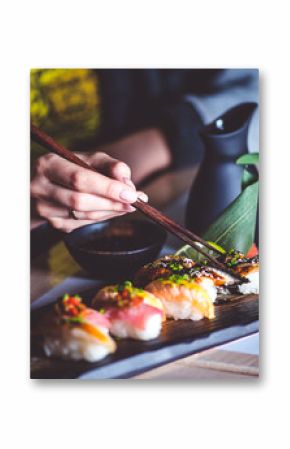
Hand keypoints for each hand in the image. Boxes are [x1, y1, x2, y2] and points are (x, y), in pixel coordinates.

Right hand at [31, 151, 147, 231]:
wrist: (48, 184)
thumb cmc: (74, 168)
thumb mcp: (91, 159)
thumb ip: (112, 166)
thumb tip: (128, 185)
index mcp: (48, 165)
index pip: (79, 179)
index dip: (107, 188)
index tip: (131, 193)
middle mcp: (40, 188)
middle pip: (80, 201)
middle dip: (111, 203)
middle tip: (134, 202)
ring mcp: (44, 209)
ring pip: (83, 216)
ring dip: (110, 212)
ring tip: (128, 205)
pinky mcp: (53, 223)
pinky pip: (83, 224)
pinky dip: (102, 217)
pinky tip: (112, 210)